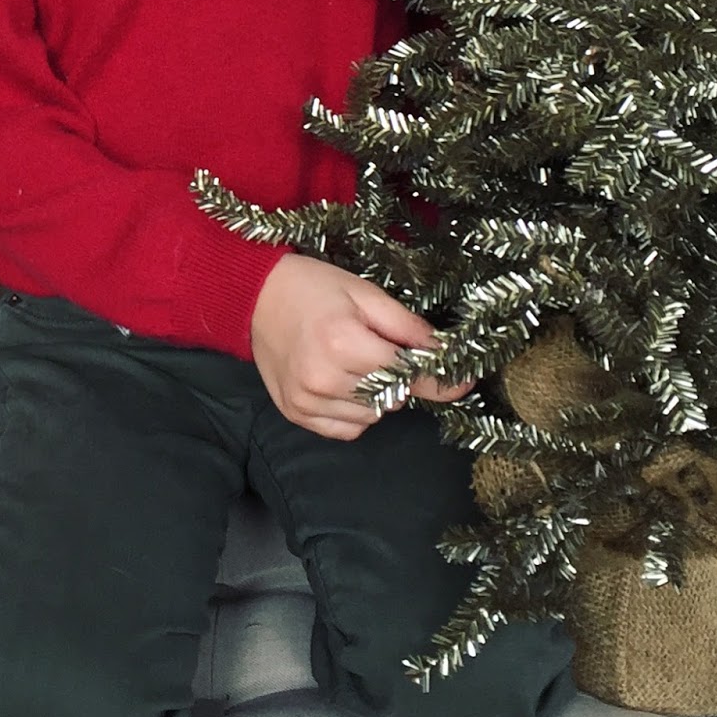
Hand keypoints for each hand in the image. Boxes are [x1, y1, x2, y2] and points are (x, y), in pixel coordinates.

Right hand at [250, 255, 468, 440]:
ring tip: (355, 361)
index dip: (439, 378)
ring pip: (373, 416)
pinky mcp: (296, 414)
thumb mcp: (365, 292)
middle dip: (399, 376)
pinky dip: (355, 411)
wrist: (253, 297)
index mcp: (343, 342)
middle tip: (382, 348)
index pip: (409, 374)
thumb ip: (407, 326)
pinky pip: (347, 429)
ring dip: (377, 394)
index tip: (463, 381)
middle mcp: (324, 378)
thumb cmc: (313, 287)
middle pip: (394, 396)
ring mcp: (307, 401)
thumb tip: (447, 354)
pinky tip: (341, 382)